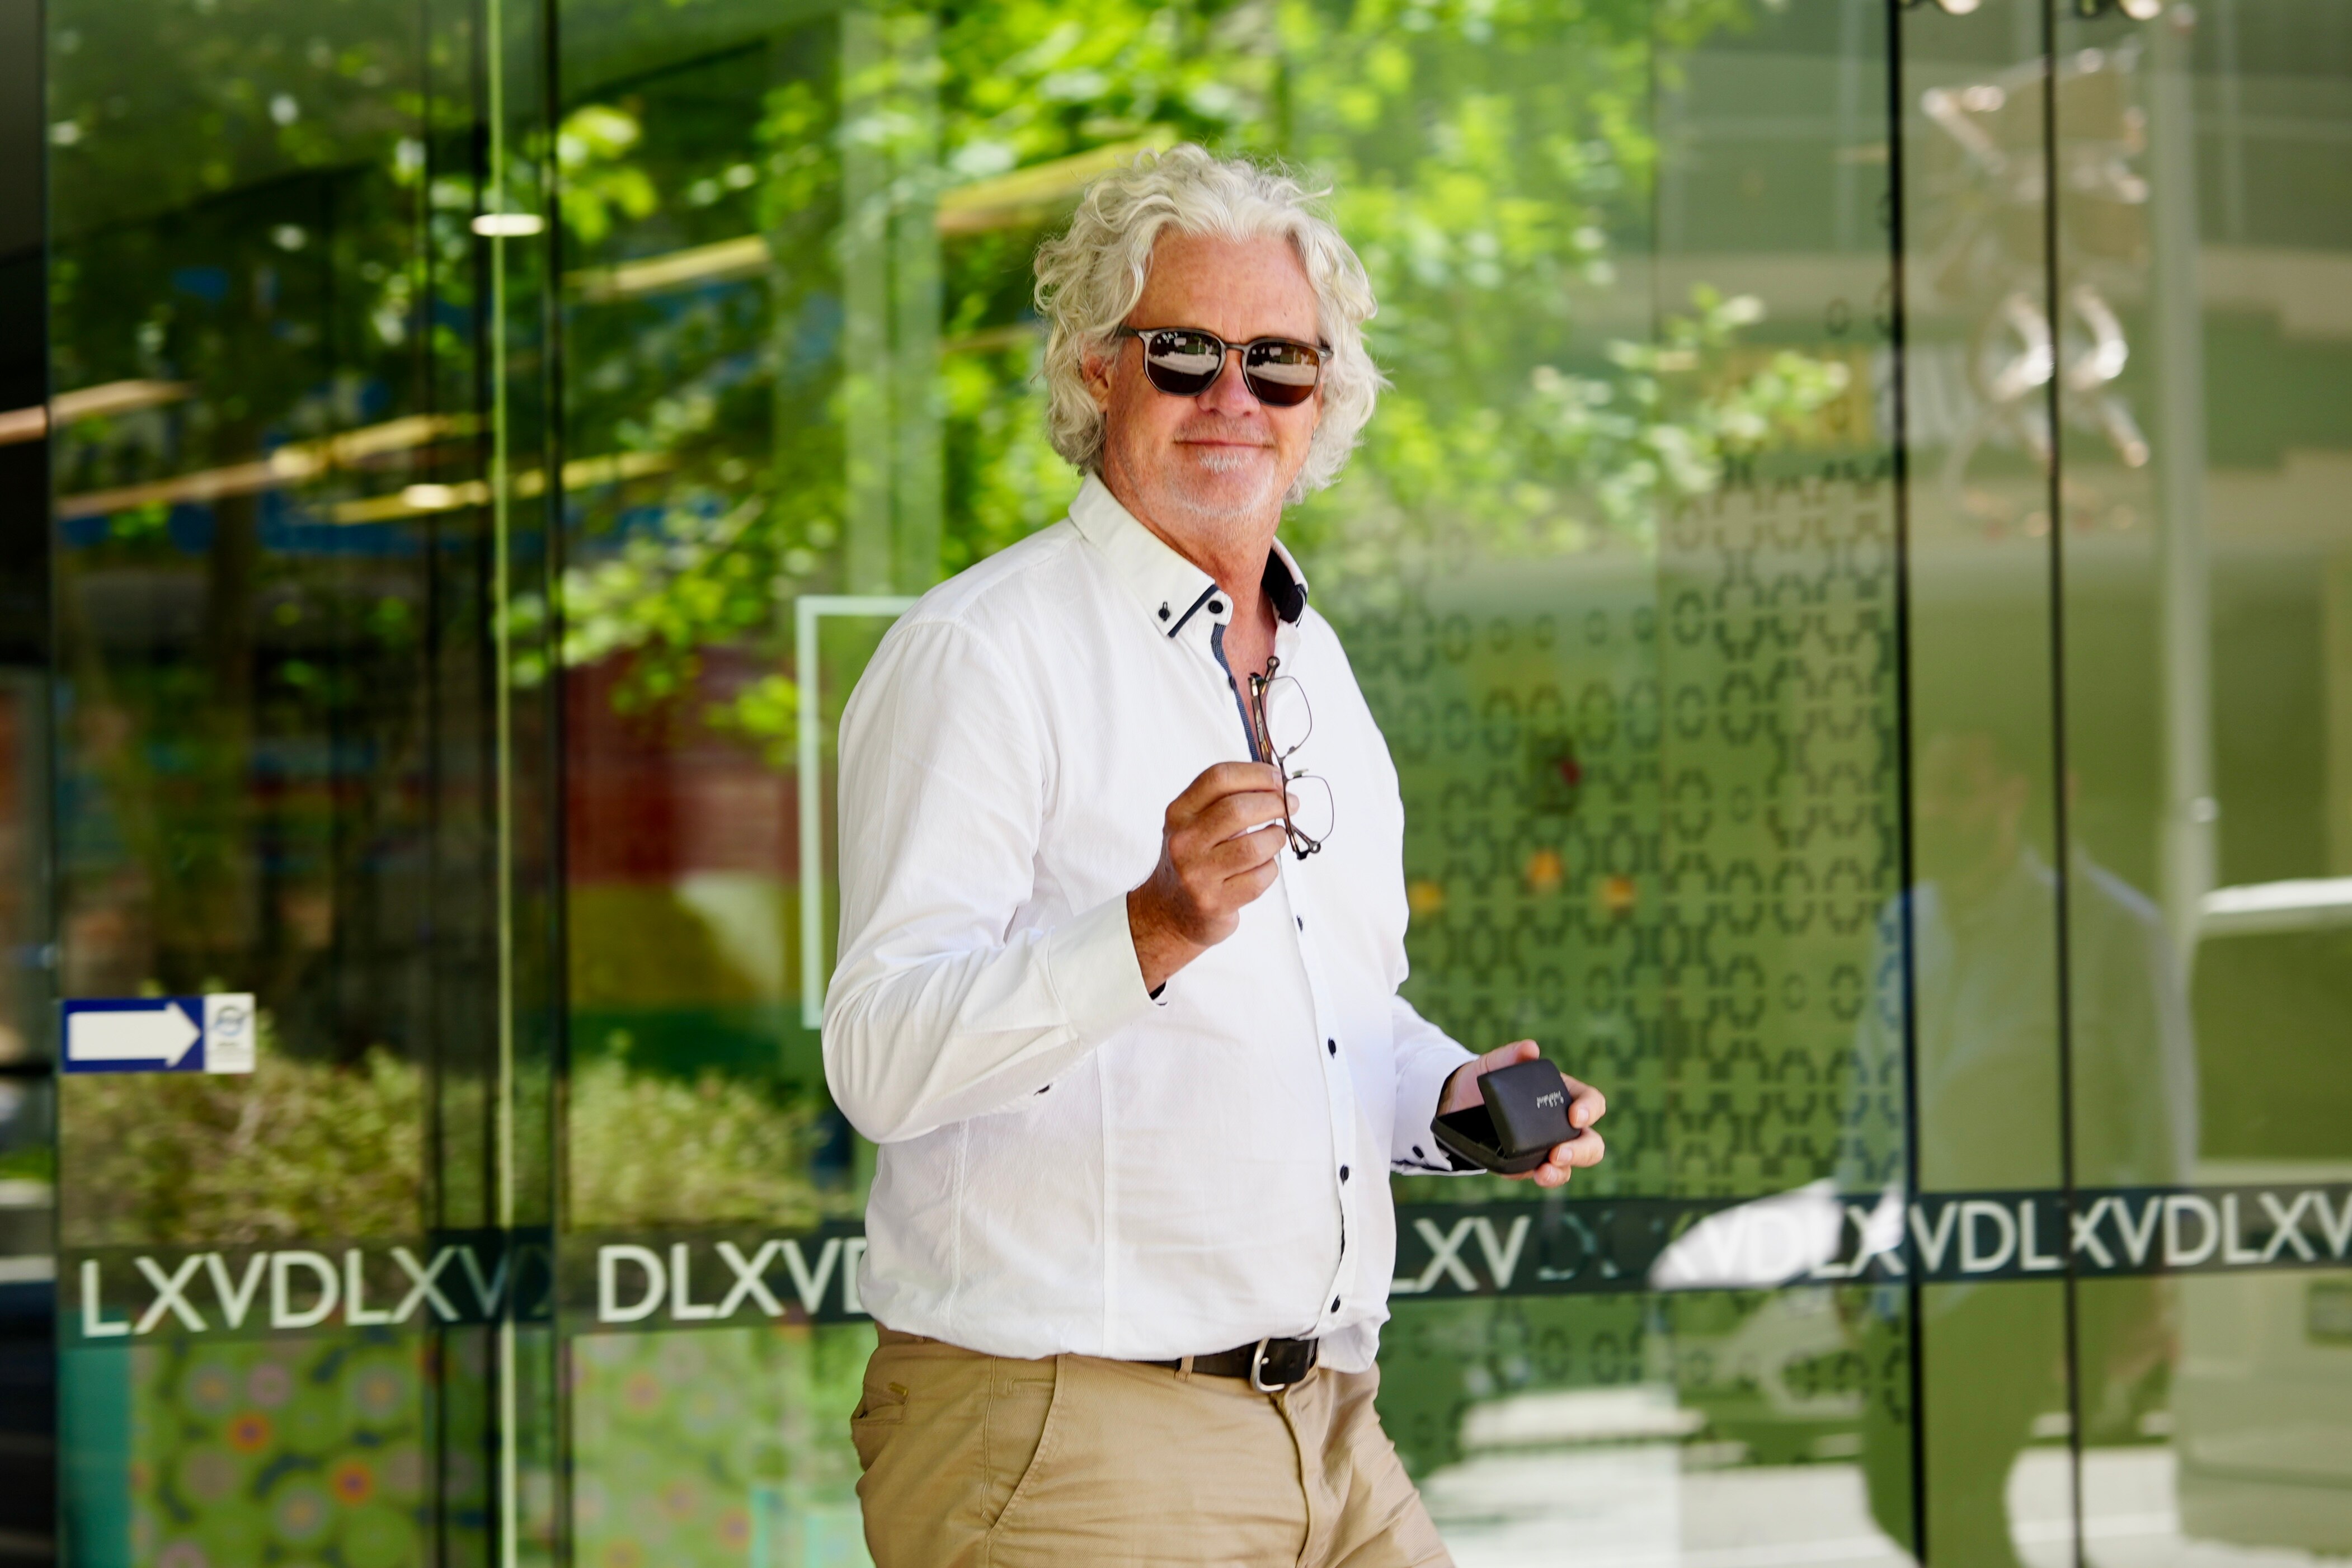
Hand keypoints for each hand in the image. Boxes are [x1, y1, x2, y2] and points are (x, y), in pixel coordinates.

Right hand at [1128, 761, 1291, 991]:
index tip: (1276, 778)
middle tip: (1289, 805)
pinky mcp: (1215, 902)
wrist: (1169, 912)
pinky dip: (1270, 868)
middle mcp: (1184, 842)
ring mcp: (1197, 874)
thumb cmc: (1193, 861)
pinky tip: (1263, 866)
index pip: (1218, 778)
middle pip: (1238, 809)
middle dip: (1274, 803)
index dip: (1256, 774)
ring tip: (1275, 837)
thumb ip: (1225, 801)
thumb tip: (1274, 783)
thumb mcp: (1194, 824)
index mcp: (1179, 814)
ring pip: (1254, 847)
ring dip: (1276, 838)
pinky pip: (1260, 878)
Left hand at [1438, 1040, 1606, 1188]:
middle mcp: (1561, 1124)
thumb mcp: (1493, 1065)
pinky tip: (1535, 1174)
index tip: (1575, 1115)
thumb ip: (1511, 1056)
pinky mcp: (1531, 1165)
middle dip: (1582, 1150)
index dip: (1590, 1108)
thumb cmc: (1483, 1080)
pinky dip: (1546, 1177)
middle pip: (1590, 1141)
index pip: (1591, 1101)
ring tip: (1544, 1171)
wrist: (1457, 1106)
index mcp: (1562, 1095)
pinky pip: (1548, 1175)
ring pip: (1571, 1164)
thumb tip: (1530, 1049)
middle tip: (1559, 1153)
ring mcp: (1549, 1147)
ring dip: (1563, 1170)